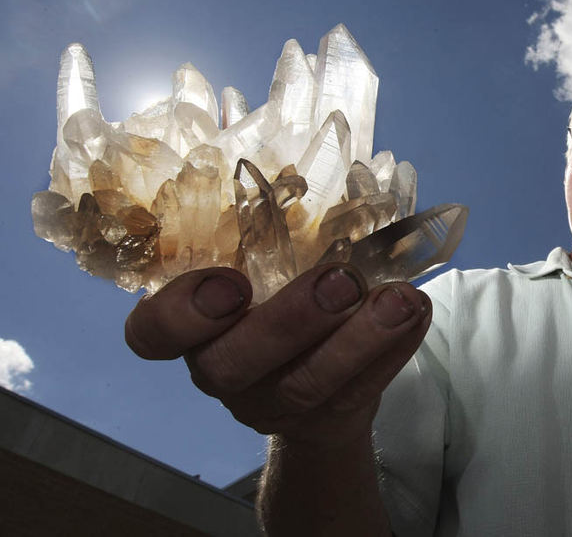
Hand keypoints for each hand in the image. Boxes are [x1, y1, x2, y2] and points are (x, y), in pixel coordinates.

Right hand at [124, 264, 430, 448]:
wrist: (313, 396)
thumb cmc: (275, 306)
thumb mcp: (258, 272)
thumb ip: (264, 234)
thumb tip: (303, 153)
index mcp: (193, 330)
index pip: (155, 333)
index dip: (184, 312)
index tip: (232, 281)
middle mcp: (222, 372)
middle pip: (235, 362)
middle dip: (291, 318)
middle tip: (341, 279)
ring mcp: (273, 403)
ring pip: (308, 382)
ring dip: (360, 337)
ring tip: (400, 299)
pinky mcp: (327, 419)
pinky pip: (361, 390)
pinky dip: (395, 350)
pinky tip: (417, 312)